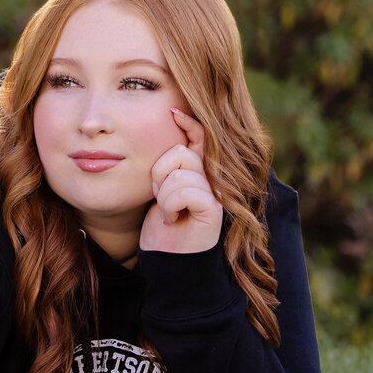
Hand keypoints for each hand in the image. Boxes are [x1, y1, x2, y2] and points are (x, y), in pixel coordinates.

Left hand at [139, 108, 222, 253]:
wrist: (169, 261)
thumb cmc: (162, 227)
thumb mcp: (160, 190)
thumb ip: (167, 167)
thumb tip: (165, 134)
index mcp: (199, 172)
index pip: (199, 137)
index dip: (188, 123)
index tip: (171, 112)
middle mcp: (211, 180)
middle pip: (181, 153)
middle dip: (158, 174)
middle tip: (158, 197)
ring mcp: (214, 194)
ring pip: (180, 171)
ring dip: (162, 194)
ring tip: (167, 212)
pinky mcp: (212, 210)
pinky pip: (185, 191)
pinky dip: (170, 205)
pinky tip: (172, 219)